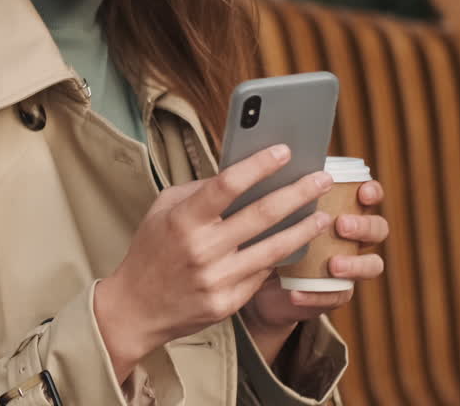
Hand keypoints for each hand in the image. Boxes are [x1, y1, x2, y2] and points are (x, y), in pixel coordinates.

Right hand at [94, 145, 334, 382]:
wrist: (136, 308)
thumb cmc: (151, 251)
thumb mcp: (163, 210)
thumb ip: (199, 191)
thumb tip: (242, 174)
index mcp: (183, 219)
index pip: (227, 185)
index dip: (259, 165)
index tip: (285, 151)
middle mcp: (202, 249)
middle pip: (261, 215)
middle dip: (297, 193)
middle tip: (322, 179)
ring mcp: (217, 279)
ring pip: (273, 250)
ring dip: (303, 230)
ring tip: (322, 215)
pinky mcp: (228, 303)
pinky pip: (262, 275)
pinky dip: (280, 258)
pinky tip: (295, 246)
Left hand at [240, 179, 387, 343]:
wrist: (256, 278)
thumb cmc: (268, 232)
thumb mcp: (272, 211)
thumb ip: (279, 192)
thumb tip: (268, 163)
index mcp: (342, 208)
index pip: (369, 196)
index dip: (372, 192)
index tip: (363, 192)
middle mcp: (351, 236)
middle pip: (378, 228)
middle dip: (364, 225)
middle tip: (341, 224)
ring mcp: (347, 265)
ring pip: (372, 265)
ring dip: (355, 264)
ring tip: (333, 265)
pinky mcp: (334, 293)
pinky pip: (337, 296)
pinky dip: (317, 295)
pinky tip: (295, 293)